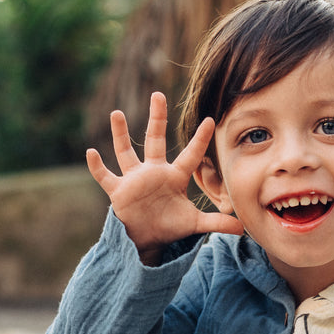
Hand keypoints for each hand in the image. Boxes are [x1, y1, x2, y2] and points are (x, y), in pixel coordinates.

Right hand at [85, 91, 243, 260]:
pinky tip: (90, 152)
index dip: (200, 140)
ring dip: (120, 134)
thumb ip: (217, 223)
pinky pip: (105, 176)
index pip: (190, 155)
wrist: (147, 239)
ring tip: (116, 113)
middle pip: (155, 140)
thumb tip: (243, 229)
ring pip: (126, 152)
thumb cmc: (170, 226)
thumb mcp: (194, 224)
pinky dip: (97, 167)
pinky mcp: (118, 191)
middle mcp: (154, 172)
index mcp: (174, 177)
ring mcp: (134, 180)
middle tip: (158, 94)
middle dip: (156, 118)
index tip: (210, 120)